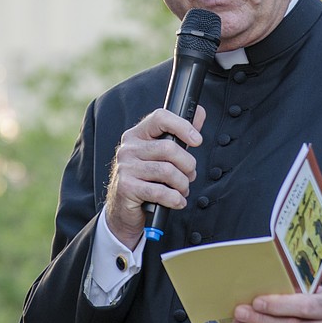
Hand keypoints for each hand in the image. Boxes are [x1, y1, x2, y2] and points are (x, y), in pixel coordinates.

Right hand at [104, 106, 205, 248]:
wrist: (123, 209)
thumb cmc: (146, 179)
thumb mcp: (161, 155)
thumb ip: (179, 135)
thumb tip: (198, 113)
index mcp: (137, 135)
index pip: (160, 118)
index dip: (182, 126)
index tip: (197, 140)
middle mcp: (128, 148)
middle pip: (169, 148)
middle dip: (188, 165)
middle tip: (190, 175)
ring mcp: (125, 167)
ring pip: (167, 171)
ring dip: (182, 184)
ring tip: (182, 189)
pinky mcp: (126, 187)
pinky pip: (160, 191)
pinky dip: (175, 198)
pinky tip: (177, 201)